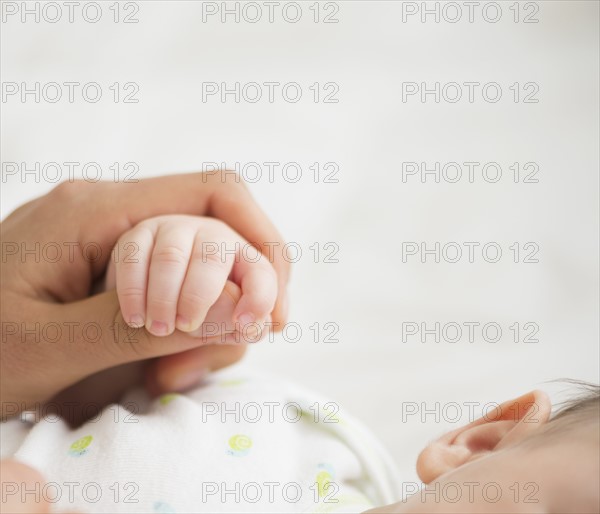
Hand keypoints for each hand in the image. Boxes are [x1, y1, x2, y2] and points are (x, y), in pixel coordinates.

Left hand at [1, 172, 289, 418]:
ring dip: (209, 325)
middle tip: (202, 362)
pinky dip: (188, 333)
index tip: (272, 313)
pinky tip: (157, 368)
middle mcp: (113, 215)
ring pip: (205, 268)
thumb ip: (133, 326)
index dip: (261, 245)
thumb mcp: (41, 347)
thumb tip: (233, 307)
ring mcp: (117, 244)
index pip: (214, 194)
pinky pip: (178, 289)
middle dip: (236, 298)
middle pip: (218, 233)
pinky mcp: (117, 275)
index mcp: (96, 210)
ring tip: (165, 377)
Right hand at [105, 215, 276, 336]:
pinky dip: (133, 291)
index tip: (244, 326)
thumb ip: (232, 331)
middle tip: (185, 326)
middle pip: (213, 257)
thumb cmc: (198, 321)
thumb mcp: (220, 332)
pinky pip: (134, 257)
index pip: (262, 274)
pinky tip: (136, 319)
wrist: (154, 311)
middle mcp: (215, 238)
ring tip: (159, 328)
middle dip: (199, 295)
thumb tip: (246, 328)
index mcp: (246, 261)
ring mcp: (176, 231)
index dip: (259, 297)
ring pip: (171, 257)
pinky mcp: (140, 236)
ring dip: (164, 297)